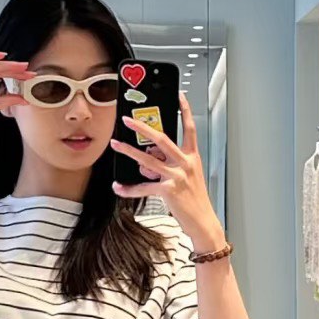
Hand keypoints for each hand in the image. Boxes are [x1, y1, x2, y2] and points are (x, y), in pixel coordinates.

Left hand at [109, 93, 222, 245]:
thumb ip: (166, 165)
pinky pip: (144, 187)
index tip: (179, 96)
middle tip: (128, 120)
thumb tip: (145, 161)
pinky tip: (119, 186)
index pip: (190, 128)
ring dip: (129, 151)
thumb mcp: (185, 177)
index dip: (185, 111)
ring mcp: (177, 176)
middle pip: (162, 139)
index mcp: (192, 157)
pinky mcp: (168, 191)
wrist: (203, 221)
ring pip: (148, 159)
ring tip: (116, 144)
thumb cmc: (195, 200)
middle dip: (142, 128)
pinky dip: (129, 188)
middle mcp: (186, 164)